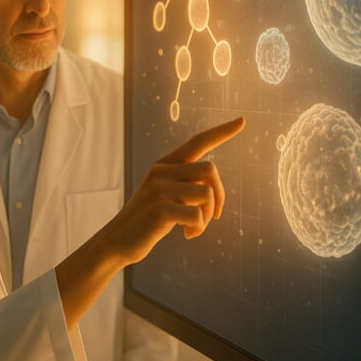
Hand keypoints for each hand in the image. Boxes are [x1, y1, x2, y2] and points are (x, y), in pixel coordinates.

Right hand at [104, 117, 244, 265]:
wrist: (118, 240)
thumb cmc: (148, 219)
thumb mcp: (165, 195)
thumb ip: (184, 184)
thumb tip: (212, 187)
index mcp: (165, 164)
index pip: (198, 142)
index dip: (222, 132)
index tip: (242, 120)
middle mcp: (162, 170)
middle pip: (211, 170)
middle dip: (220, 196)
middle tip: (213, 217)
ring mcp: (160, 188)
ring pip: (207, 193)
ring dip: (208, 216)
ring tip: (194, 228)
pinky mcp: (160, 208)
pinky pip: (197, 215)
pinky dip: (198, 228)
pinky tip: (187, 235)